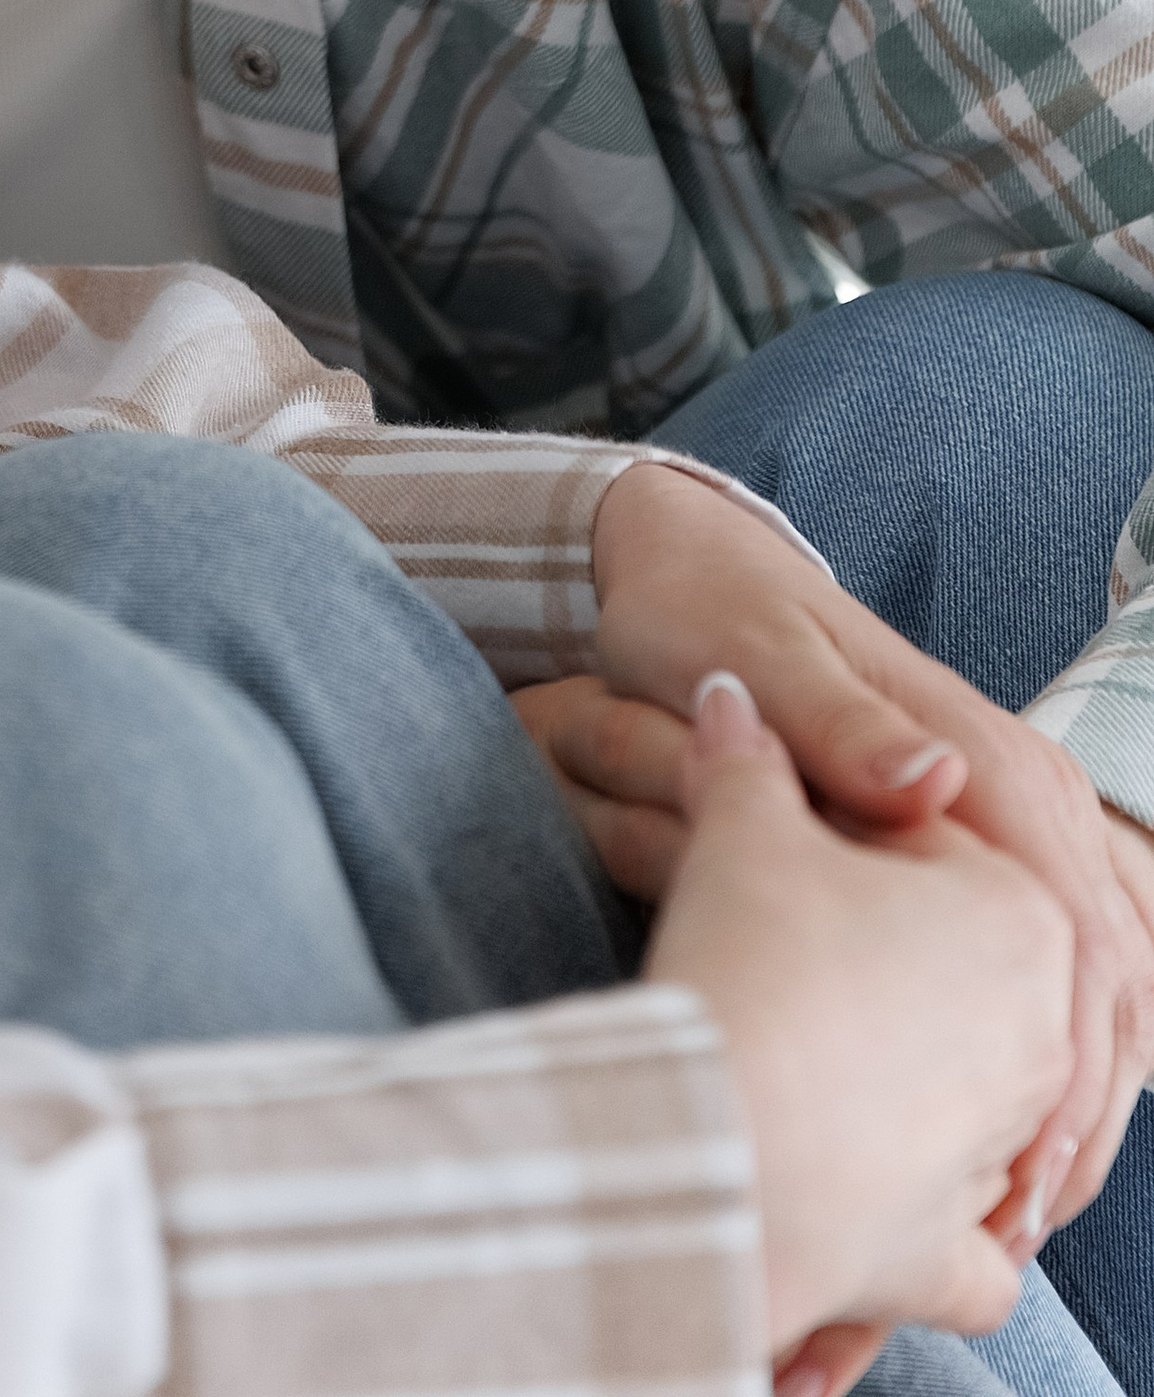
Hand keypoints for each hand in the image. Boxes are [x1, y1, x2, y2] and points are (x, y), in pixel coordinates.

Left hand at [577, 460, 1153, 1234]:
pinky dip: (1045, 1057)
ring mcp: (1005, 814)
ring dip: (1068, 1099)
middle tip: (1014, 1228)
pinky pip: (1051, 965)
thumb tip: (934, 780)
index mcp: (981, 753)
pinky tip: (1001, 1142)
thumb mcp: (758, 661)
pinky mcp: (977, 841)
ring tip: (1011, 1217)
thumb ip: (843, 725)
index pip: (1070, 924)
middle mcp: (1014, 784)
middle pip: (1103, 970)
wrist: (687, 561)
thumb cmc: (704, 614)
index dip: (1060, 1061)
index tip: (1016, 1176)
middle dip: (1074, 1108)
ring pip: (1096, 979)